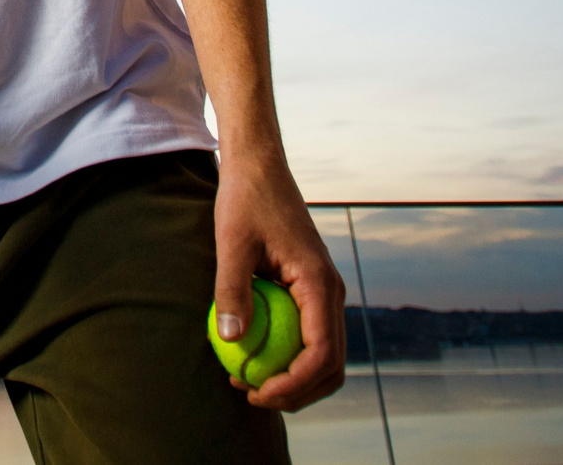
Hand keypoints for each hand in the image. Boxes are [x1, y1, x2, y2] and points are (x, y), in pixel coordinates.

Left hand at [213, 151, 345, 411]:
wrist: (259, 167)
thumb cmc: (245, 199)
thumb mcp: (232, 243)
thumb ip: (232, 290)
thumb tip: (231, 339)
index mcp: (319, 282)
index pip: (322, 354)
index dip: (293, 385)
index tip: (256, 393)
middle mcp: (331, 291)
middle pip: (331, 365)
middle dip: (297, 392)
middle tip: (250, 395)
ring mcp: (324, 292)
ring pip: (324, 355)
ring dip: (293, 378)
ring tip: (246, 380)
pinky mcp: (310, 289)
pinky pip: (309, 335)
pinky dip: (288, 355)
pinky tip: (248, 353)